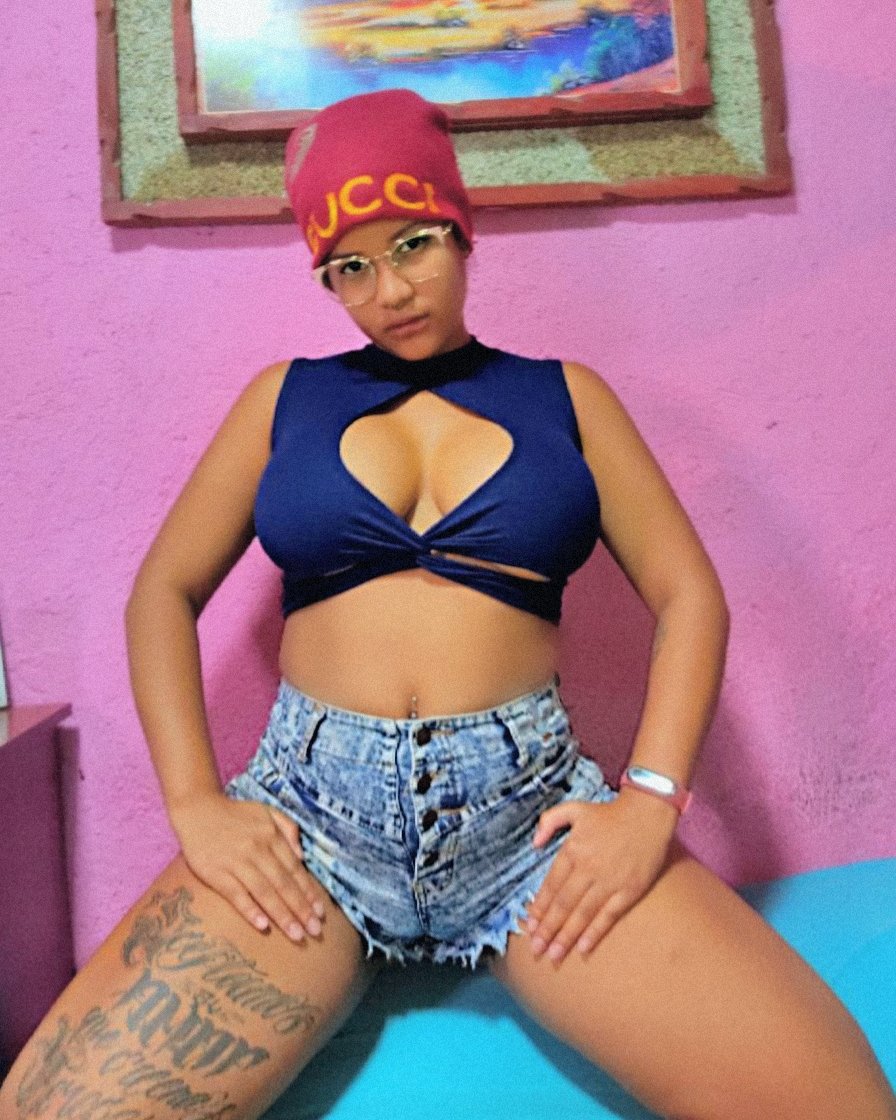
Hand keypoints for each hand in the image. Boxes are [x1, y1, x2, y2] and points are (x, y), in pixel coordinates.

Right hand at [169, 791, 326, 943]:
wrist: (198, 810)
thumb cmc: (236, 815)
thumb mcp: (267, 812)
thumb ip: (288, 829)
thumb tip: (302, 857)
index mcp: (271, 836)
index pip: (294, 869)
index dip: (309, 892)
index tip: (321, 912)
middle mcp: (257, 850)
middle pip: (283, 884)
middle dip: (301, 909)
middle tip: (315, 930)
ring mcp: (236, 862)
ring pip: (264, 892)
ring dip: (282, 915)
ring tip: (297, 934)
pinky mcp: (216, 873)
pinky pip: (236, 895)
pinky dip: (249, 910)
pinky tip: (263, 926)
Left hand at [524, 788, 678, 962]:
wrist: (647, 813)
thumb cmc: (609, 813)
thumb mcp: (574, 808)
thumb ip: (549, 821)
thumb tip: (534, 843)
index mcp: (572, 850)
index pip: (551, 885)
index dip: (539, 907)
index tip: (529, 925)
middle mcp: (588, 869)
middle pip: (563, 905)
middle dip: (548, 929)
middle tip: (536, 949)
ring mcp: (609, 882)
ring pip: (582, 914)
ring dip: (566, 936)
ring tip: (554, 956)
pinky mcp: (629, 890)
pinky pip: (608, 916)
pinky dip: (595, 933)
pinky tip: (582, 948)